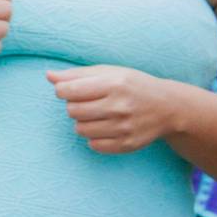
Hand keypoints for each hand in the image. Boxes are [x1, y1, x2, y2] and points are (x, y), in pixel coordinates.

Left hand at [47, 65, 178, 153]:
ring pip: (81, 129)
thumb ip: (76, 74)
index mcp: (113, 84)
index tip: (66, 90)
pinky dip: (93, 136)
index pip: (70, 91)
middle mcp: (119, 106)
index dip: (61, 90)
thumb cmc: (131, 84)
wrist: (167, 107)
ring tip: (94, 114)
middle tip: (84, 102)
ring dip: (81, 121)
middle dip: (73, 105)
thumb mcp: (107, 72)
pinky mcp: (128, 145)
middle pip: (73, 111)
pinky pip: (94, 145)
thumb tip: (48, 76)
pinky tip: (103, 126)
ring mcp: (124, 128)